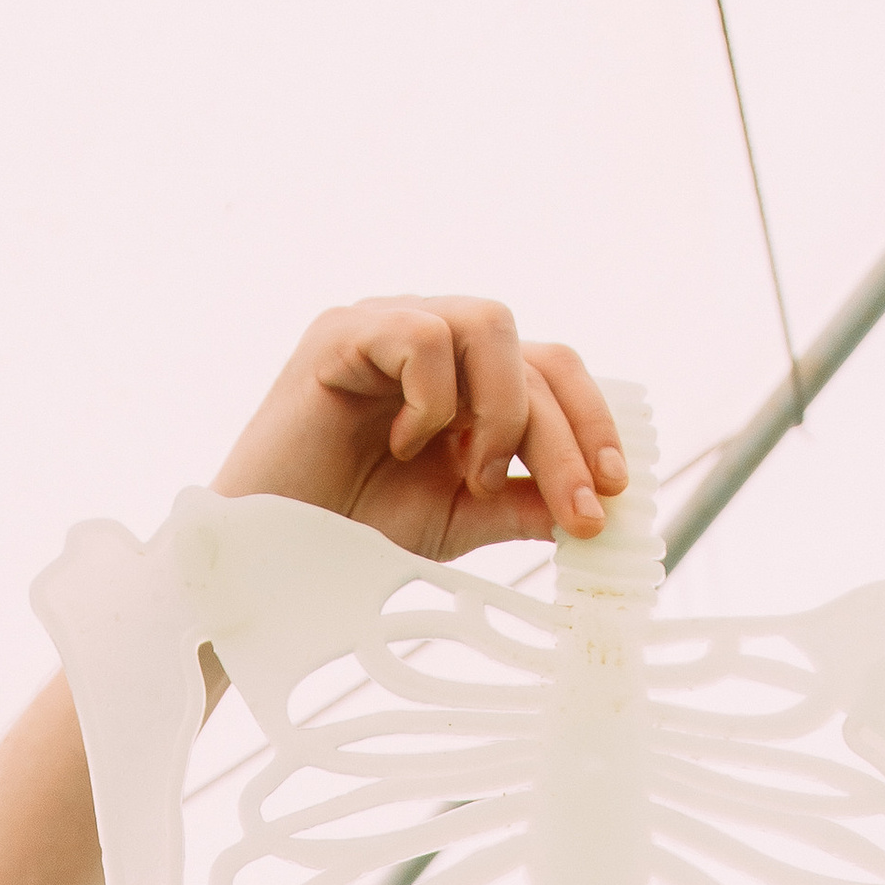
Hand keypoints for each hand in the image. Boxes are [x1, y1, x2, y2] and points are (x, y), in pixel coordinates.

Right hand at [212, 299, 625, 560]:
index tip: (615, 490)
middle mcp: (432, 340)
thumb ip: (522, 503)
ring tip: (466, 476)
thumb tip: (595, 505)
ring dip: (498, 411)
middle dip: (563, 437)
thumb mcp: (460, 522)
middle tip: (576, 509)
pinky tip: (402, 444)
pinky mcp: (342, 332)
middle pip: (533, 353)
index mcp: (465, 380)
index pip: (551, 372)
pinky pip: (421, 335)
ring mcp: (386, 326)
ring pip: (489, 322)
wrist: (270, 563)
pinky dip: (432, 398)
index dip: (591, 423)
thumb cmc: (352, 536)